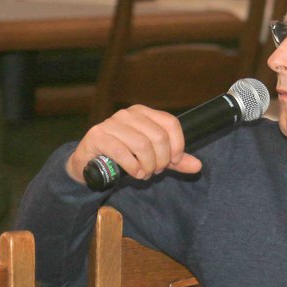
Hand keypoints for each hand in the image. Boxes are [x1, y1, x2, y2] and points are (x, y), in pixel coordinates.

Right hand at [66, 105, 201, 183]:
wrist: (89, 162)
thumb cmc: (123, 156)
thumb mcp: (153, 157)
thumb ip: (174, 160)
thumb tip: (197, 166)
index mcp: (143, 113)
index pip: (170, 123)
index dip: (178, 145)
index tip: (174, 161)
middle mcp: (128, 114)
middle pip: (158, 137)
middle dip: (162, 159)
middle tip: (156, 170)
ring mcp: (111, 123)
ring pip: (142, 145)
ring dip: (148, 165)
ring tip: (145, 173)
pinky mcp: (98, 136)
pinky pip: (122, 152)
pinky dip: (133, 167)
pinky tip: (135, 173)